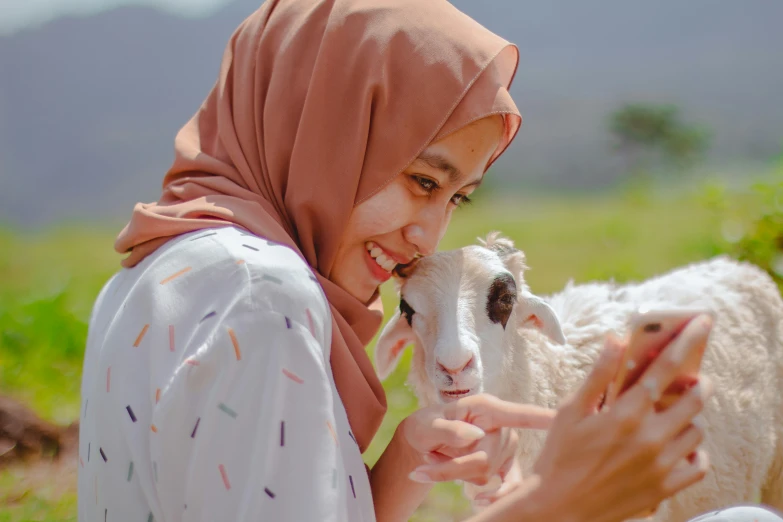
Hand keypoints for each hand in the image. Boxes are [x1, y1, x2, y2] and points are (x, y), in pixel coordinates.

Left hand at [401, 394, 553, 489]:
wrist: (425, 442)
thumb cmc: (426, 426)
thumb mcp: (427, 425)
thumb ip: (447, 429)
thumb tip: (475, 437)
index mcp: (487, 408)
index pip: (519, 414)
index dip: (541, 417)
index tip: (561, 417)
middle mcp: (504, 428)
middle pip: (486, 460)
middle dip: (453, 468)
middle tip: (426, 462)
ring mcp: (507, 451)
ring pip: (488, 478)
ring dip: (457, 476)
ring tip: (438, 460)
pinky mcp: (506, 470)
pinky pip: (503, 490)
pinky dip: (483, 496)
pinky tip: (474, 498)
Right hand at [529, 314, 713, 521]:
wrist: (559, 508)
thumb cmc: (560, 455)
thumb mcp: (571, 410)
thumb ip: (598, 374)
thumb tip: (616, 339)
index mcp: (626, 413)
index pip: (666, 368)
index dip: (686, 341)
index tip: (702, 322)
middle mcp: (650, 437)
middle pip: (693, 398)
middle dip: (697, 382)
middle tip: (691, 378)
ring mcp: (661, 464)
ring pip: (696, 430)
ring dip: (690, 417)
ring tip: (673, 414)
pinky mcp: (665, 487)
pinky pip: (699, 465)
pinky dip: (695, 453)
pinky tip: (680, 446)